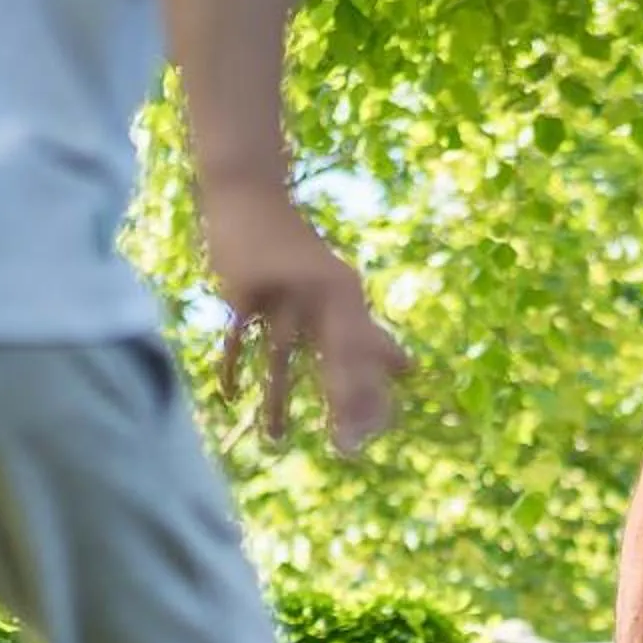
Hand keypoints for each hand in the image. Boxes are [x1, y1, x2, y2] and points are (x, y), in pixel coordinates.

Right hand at [202, 192, 408, 452]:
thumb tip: (410, 370)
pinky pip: (239, 337)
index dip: (373, 393)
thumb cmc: (296, 251)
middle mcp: (322, 292)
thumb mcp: (338, 287)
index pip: (367, 353)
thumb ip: (369, 333)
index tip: (376, 436)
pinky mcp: (244, 286)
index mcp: (348, 295)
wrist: (249, 194)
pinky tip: (232, 396)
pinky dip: (234, 367)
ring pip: (283, 354)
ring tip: (278, 440)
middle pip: (337, 355)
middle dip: (344, 402)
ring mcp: (282, 289)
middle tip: (347, 448)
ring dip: (280, 400)